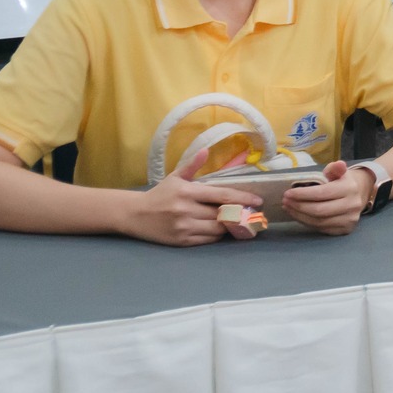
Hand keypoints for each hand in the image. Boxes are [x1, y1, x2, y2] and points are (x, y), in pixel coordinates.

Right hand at [121, 149, 260, 246]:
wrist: (134, 215)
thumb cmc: (159, 194)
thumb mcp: (175, 177)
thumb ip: (192, 165)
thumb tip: (206, 150)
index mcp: (187, 192)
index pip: (222, 196)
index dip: (242, 198)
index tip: (257, 200)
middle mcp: (186, 210)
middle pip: (222, 214)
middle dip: (238, 213)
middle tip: (249, 211)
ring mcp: (184, 227)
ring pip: (217, 229)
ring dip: (229, 226)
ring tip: (236, 220)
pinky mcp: (181, 241)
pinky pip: (207, 240)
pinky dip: (216, 235)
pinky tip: (220, 229)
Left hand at [280, 160, 369, 235]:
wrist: (358, 196)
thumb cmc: (342, 182)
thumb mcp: (338, 172)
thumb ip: (334, 168)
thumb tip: (339, 164)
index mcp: (349, 188)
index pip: (322, 193)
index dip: (303, 194)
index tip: (288, 193)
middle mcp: (352, 205)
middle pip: (319, 210)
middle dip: (298, 206)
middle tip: (285, 201)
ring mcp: (349, 219)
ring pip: (318, 221)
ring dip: (299, 215)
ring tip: (288, 208)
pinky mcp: (345, 230)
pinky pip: (321, 229)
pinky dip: (306, 222)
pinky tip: (298, 215)